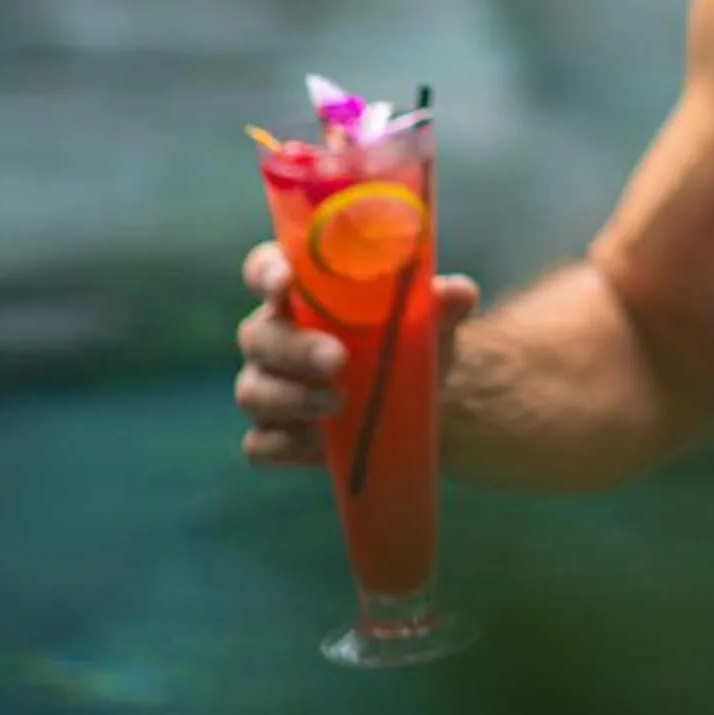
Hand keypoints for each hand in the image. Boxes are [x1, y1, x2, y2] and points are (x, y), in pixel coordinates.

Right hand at [233, 242, 478, 466]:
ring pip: (252, 390)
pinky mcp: (274, 434)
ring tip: (340, 401)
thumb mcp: (430, 319)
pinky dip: (286, 445)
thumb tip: (460, 293)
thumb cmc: (408, 341)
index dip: (266, 272)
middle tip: (337, 359)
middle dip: (295, 348)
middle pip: (258, 335)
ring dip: (292, 398)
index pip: (264, 269)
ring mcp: (266, 386)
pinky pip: (261, 444)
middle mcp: (272, 335)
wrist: (418, 401)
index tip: (284, 281)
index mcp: (299, 294)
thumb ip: (442, 302)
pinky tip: (319, 443)